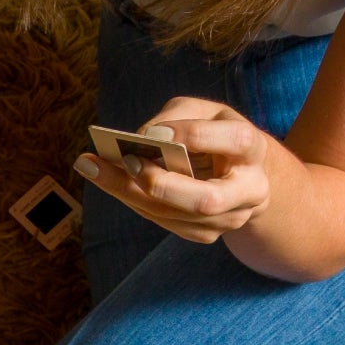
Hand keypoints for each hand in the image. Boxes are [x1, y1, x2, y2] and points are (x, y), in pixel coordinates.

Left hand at [74, 97, 279, 243]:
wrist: (242, 173)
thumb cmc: (215, 133)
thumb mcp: (204, 111)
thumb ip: (177, 117)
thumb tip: (144, 140)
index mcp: (253, 149)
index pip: (234, 141)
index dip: (194, 135)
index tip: (152, 134)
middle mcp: (250, 190)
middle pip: (206, 199)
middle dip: (162, 184)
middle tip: (125, 161)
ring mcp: (230, 218)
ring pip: (178, 216)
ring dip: (130, 191)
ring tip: (91, 166)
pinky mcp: (208, 233)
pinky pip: (165, 221)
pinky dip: (133, 199)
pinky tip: (108, 180)